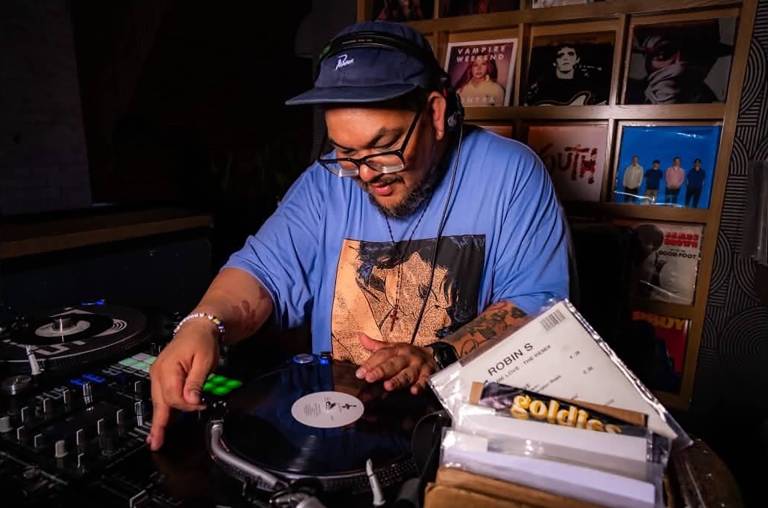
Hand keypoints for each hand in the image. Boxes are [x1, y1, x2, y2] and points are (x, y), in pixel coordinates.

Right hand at [148, 320, 218, 450]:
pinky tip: (159, 422)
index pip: (174, 397)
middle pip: (160, 403)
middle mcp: (158, 373)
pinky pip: (160, 396)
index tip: (201, 405)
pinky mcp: (161, 376)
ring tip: (155, 438)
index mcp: (168, 369)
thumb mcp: (204, 361)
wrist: (198, 327)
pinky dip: (160, 409)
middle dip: (161, 423)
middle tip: (156, 443)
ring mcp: (157, 375)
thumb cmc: (202, 341)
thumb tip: (191, 402)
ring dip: (158, 419)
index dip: (188, 406)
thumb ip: (196, 382)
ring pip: (157, 401)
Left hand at [355, 333, 435, 394]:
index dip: (369, 364)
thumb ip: (376, 346)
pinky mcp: (428, 374)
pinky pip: (424, 381)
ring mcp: (417, 366)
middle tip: (369, 378)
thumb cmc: (408, 354)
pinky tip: (414, 391)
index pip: (381, 355)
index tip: (360, 373)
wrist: (432, 354)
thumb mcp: (392, 347)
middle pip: (392, 364)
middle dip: (380, 371)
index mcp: (396, 349)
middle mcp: (406, 357)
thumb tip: (361, 336)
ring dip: (397, 380)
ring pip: (407, 374)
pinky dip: (420, 386)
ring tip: (388, 386)